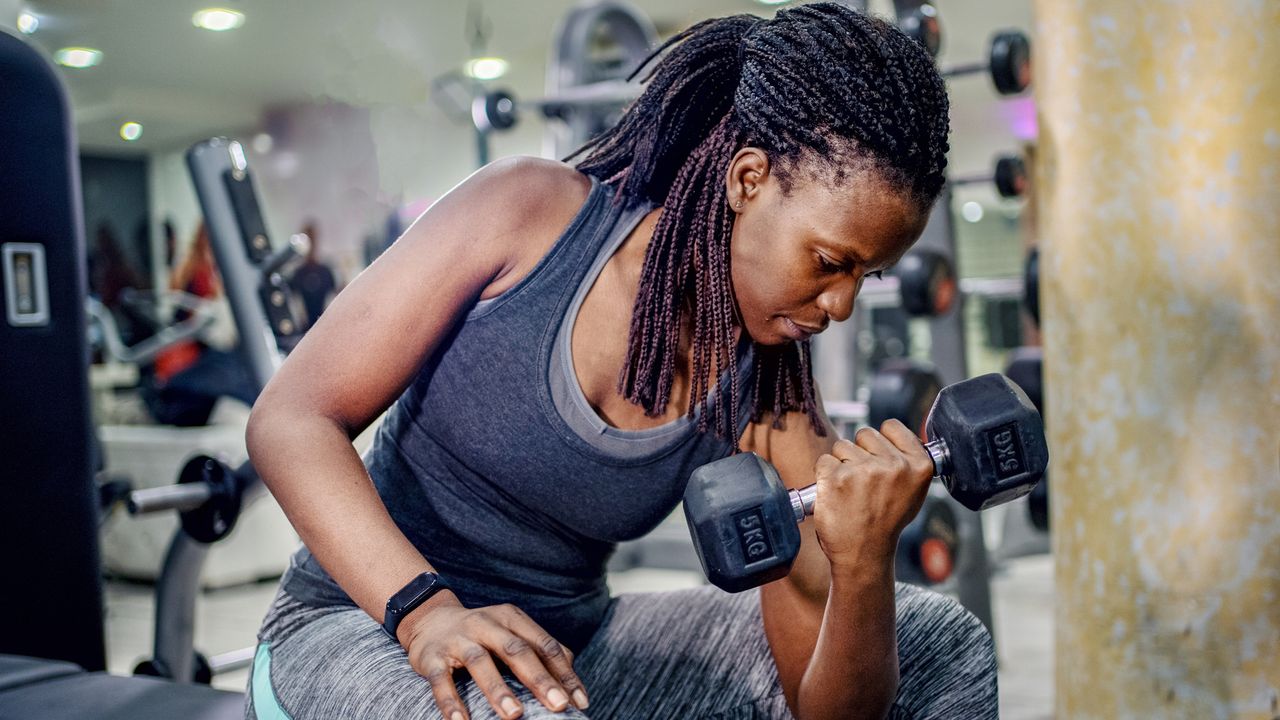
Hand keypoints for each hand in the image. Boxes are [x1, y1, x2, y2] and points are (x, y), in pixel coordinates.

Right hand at [399, 592, 588, 719]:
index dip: (564, 674)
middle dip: (539, 679)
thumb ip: (540, 651)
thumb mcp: (512, 633)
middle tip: (558, 706)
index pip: (544, 645)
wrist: (430, 620)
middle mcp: (486, 624)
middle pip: (516, 650)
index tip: (579, 702)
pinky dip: (451, 701)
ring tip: (515, 715)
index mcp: (512, 619)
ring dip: (498, 689)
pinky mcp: (431, 657)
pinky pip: (440, 680)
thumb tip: (572, 683)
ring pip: (480, 662)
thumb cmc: (483, 635)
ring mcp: (458, 639)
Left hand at [811, 419, 934, 569]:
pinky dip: (825, 475)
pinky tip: (837, 494)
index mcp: (918, 465)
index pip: (891, 426)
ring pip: (842, 446)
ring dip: (842, 464)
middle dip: (860, 452)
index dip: (881, 440)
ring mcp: (864, 470)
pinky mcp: (836, 478)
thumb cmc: (886, 523)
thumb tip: (894, 434)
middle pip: (865, 433)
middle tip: (864, 482)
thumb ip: (907, 460)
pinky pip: (824, 460)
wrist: (863, 553)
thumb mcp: (913, 492)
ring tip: (851, 491)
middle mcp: (894, 465)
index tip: (879, 458)